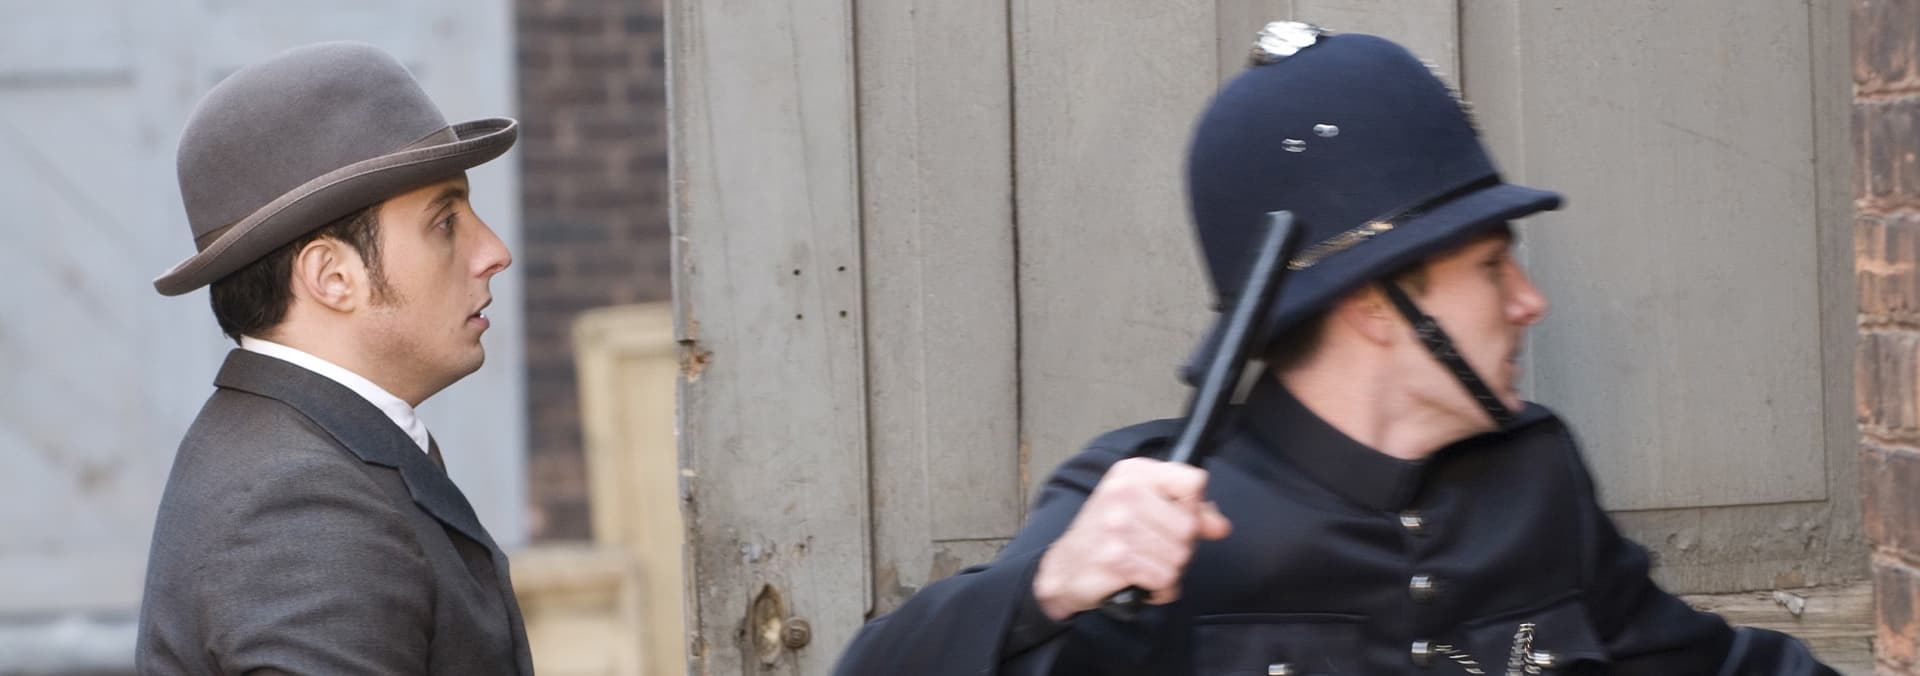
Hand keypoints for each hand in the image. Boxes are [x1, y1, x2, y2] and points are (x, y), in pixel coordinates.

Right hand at [1032, 457, 1231, 620]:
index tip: (1177, 516)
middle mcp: (1125, 493)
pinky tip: (1142, 580)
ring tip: (1145, 563)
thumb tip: (1220, 526)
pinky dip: (1159, 588)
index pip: (1193, 482)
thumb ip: (1189, 510)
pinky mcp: (1116, 558)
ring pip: (1180, 556)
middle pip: (1190, 526)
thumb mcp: (1144, 506)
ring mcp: (1118, 526)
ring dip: (1169, 570)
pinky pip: (1165, 579)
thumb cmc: (1107, 533)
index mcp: (1134, 473)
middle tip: (1154, 547)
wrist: (1064, 566)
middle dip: (1181, 546)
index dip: (1194, 507)